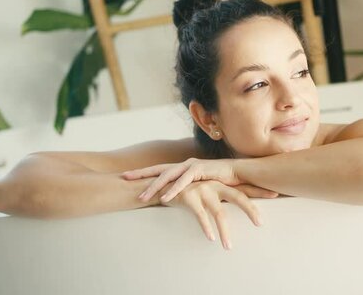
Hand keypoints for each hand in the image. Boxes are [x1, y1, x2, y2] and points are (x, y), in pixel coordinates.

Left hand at [122, 158, 239, 202]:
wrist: (239, 172)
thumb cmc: (221, 180)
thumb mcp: (200, 184)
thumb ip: (188, 188)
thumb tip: (178, 197)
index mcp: (182, 167)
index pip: (158, 169)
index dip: (142, 172)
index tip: (126, 176)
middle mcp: (184, 164)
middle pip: (158, 170)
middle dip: (140, 175)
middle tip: (124, 179)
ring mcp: (191, 165)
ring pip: (167, 176)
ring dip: (154, 187)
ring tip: (142, 198)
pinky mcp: (200, 170)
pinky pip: (183, 182)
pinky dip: (173, 190)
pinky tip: (164, 198)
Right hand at [159, 181, 277, 249]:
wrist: (160, 184)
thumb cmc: (186, 190)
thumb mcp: (206, 191)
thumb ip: (221, 196)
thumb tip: (238, 203)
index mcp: (220, 184)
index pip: (244, 188)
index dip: (259, 191)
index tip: (276, 194)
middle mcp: (214, 185)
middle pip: (237, 197)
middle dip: (251, 209)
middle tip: (260, 223)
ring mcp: (202, 190)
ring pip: (219, 212)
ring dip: (225, 231)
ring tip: (228, 247)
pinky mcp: (189, 197)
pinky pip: (200, 215)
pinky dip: (206, 228)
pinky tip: (211, 238)